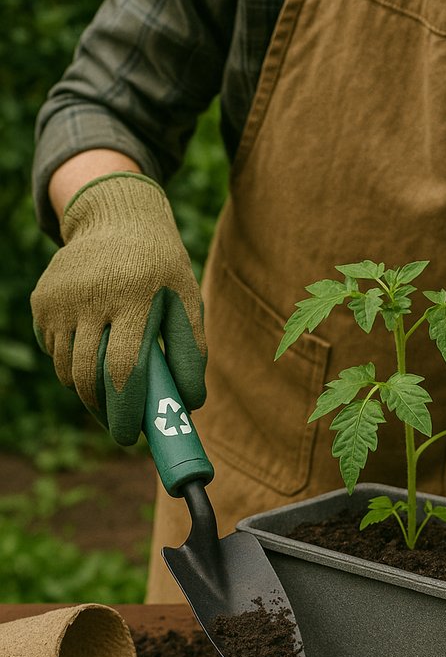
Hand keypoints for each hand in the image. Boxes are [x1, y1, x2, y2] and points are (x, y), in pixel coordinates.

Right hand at [31, 172, 205, 444]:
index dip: (126, 410)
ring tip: (113, 387)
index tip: (130, 438)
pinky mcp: (42, 300)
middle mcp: (91, 295)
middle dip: (104, 411)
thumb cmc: (162, 269)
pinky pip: (55, 351)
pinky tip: (94, 347)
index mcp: (134, 295)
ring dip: (89, 389)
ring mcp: (60, 297)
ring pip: (67, 369)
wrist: (117, 219)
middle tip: (121, 426)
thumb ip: (191, 352)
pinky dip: (73, 363)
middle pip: (88, 375)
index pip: (123, 368)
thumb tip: (190, 405)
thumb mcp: (187, 301)